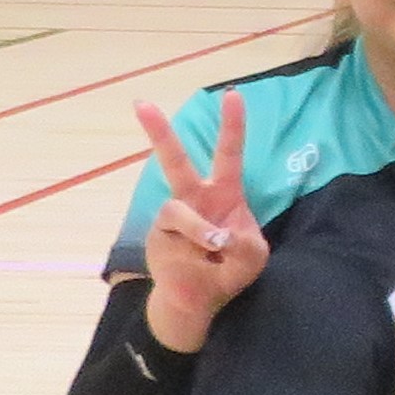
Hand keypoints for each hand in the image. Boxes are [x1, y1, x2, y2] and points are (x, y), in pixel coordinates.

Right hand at [134, 91, 268, 350]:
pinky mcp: (156, 237)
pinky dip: (193, 248)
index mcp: (224, 194)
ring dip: (198, 230)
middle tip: (140, 103)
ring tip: (215, 248)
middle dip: (158, 132)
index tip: (232, 94)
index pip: (229, 154)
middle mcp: (195, 199)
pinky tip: (200, 262)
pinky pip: (173, 236)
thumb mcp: (253, 258)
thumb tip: (219, 236)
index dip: (232, 126)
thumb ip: (246, 244)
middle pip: (174, 161)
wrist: (199, 299)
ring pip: (177, 211)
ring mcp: (172, 218)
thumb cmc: (229, 270)